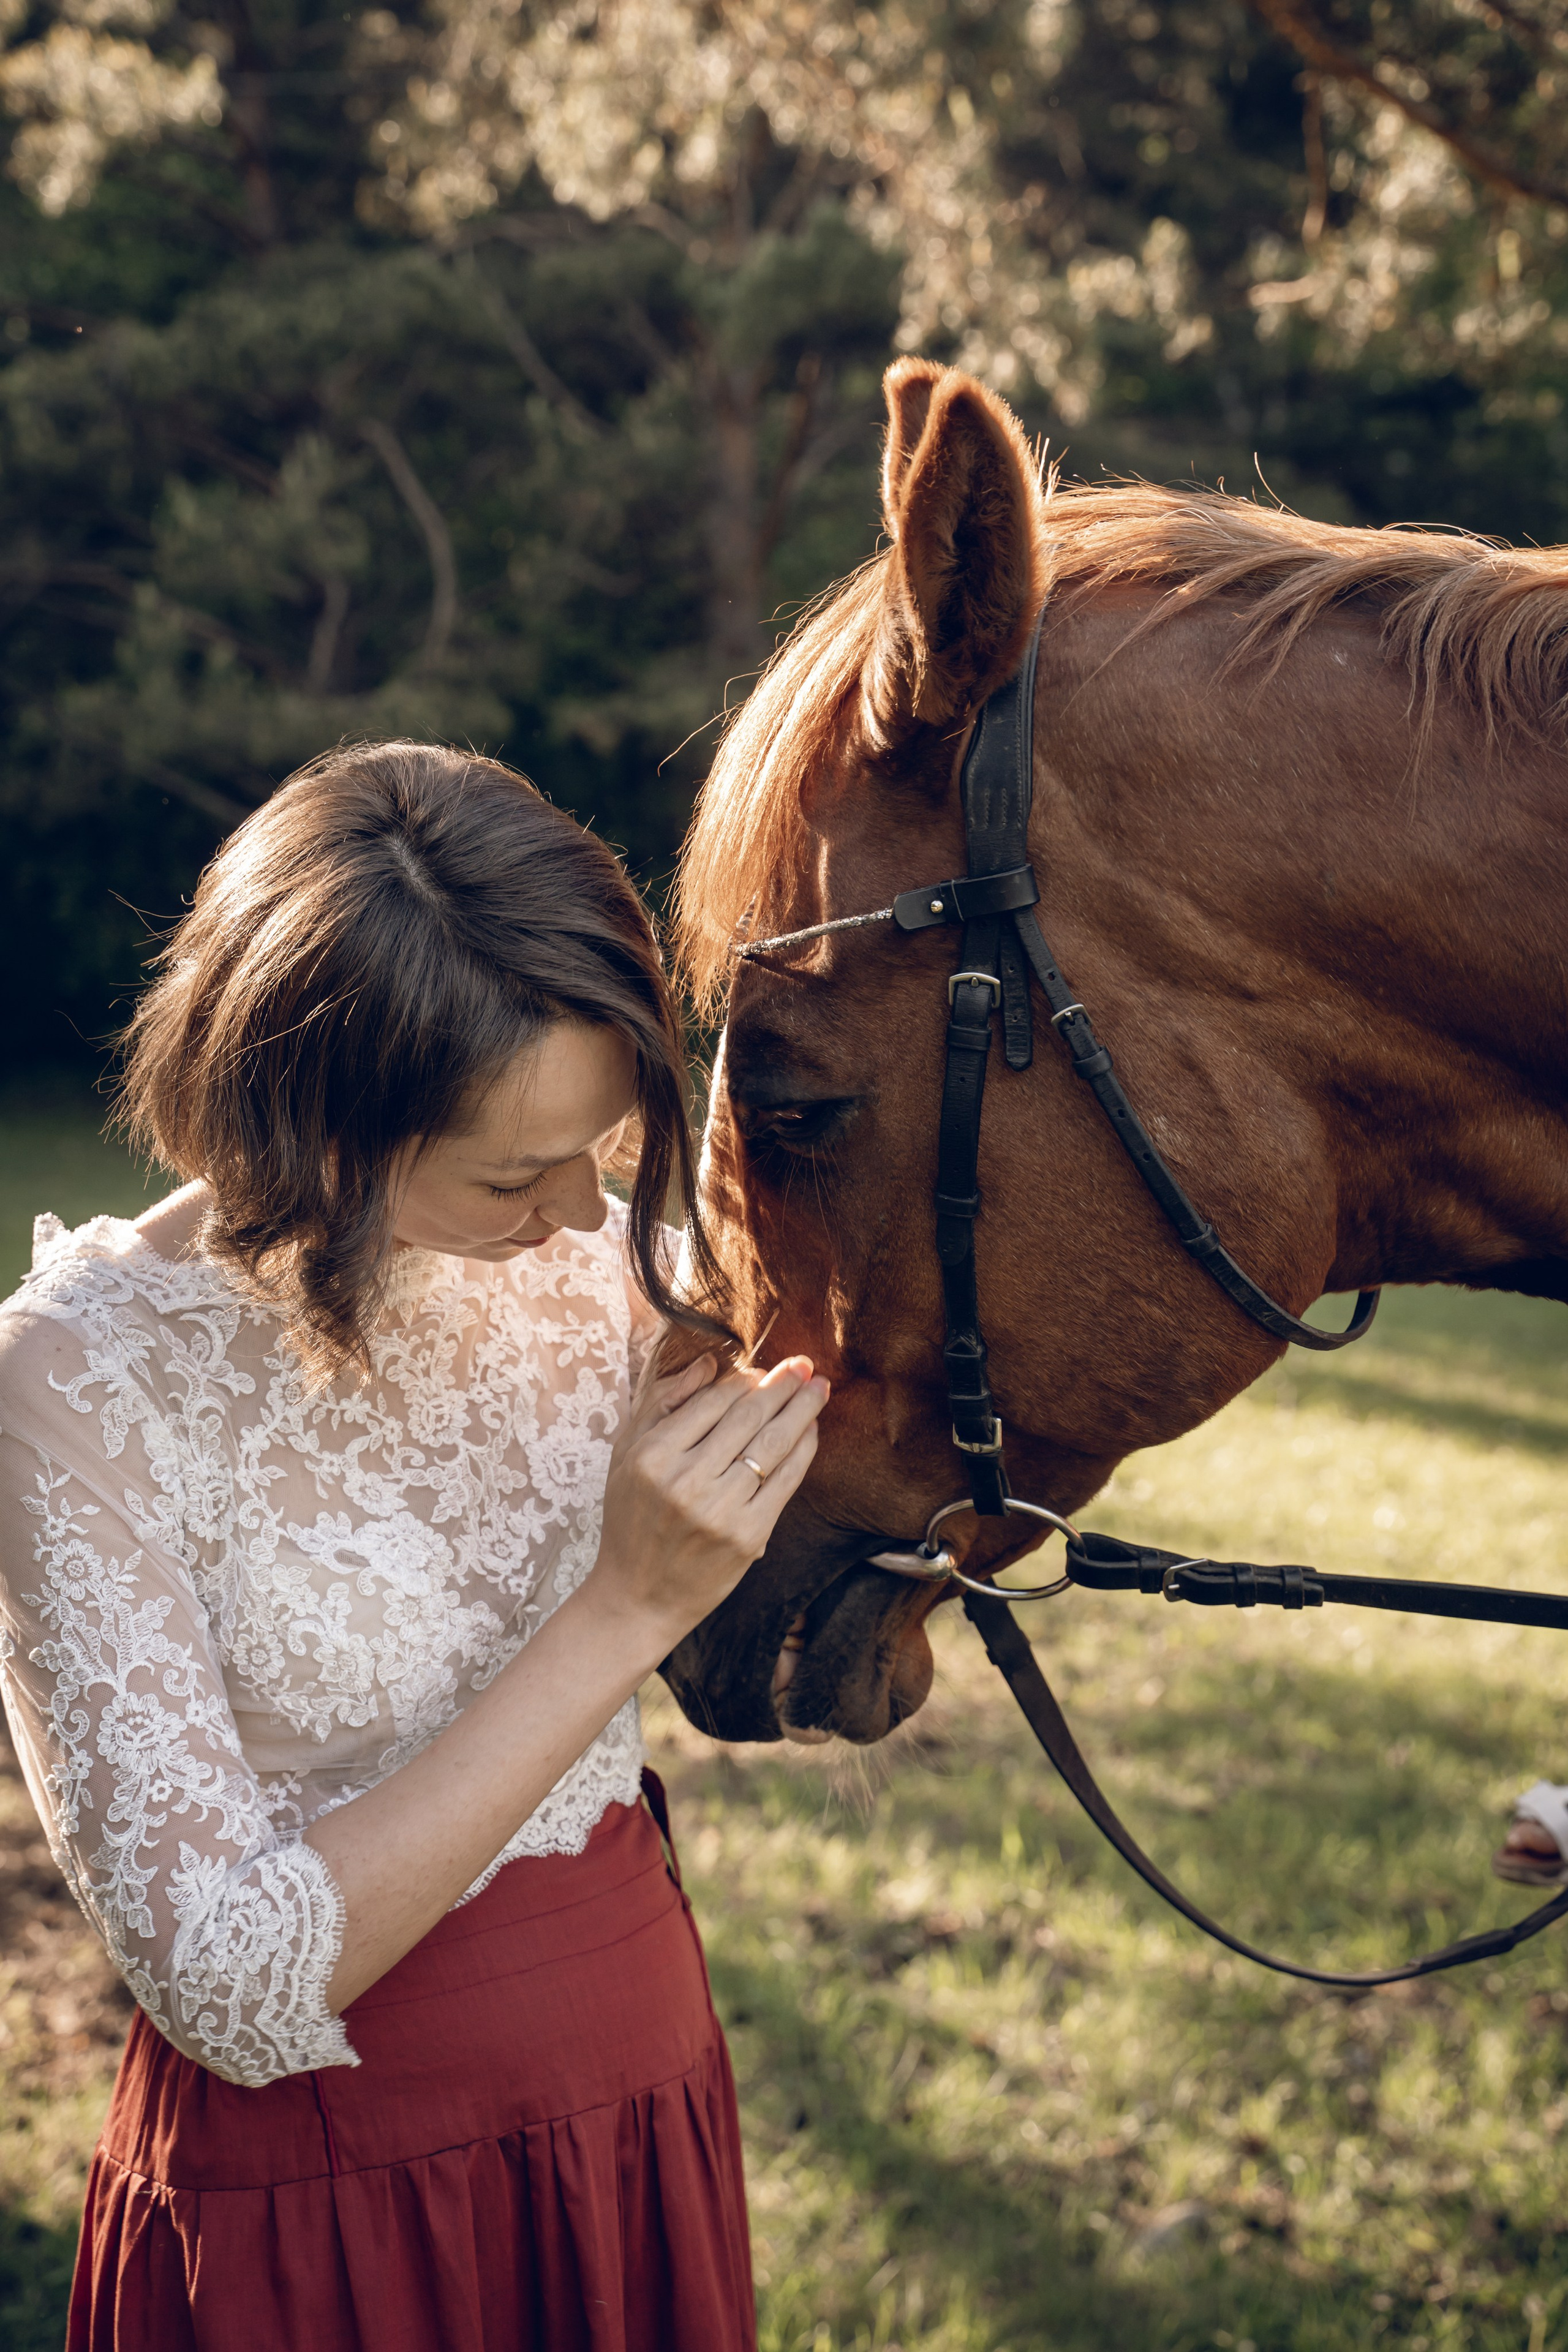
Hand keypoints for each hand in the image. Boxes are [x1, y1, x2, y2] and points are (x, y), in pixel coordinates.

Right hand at [594, 1353, 829, 1644]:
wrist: (639, 1597)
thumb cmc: (632, 1520)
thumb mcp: (626, 1456)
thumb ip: (662, 1403)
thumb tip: (709, 1363)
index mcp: (652, 1456)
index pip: (712, 1402)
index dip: (744, 1380)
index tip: (763, 1370)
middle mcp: (685, 1480)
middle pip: (748, 1417)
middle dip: (782, 1385)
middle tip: (805, 1364)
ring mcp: (720, 1510)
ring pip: (772, 1444)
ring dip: (802, 1410)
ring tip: (819, 1388)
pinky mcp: (748, 1536)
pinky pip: (785, 1481)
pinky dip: (803, 1450)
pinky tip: (811, 1430)